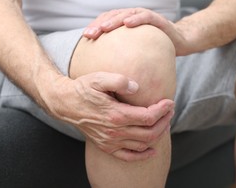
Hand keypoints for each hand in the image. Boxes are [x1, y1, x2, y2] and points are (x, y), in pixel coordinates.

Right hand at [49, 72, 174, 161]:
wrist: (65, 104)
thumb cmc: (83, 89)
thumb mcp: (98, 78)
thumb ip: (118, 81)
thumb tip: (136, 87)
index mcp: (115, 114)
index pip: (148, 117)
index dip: (162, 110)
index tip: (170, 102)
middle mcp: (114, 131)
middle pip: (149, 132)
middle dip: (165, 121)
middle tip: (170, 110)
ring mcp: (110, 141)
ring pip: (142, 144)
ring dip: (158, 134)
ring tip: (164, 122)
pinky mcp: (106, 146)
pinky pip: (128, 156)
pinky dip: (142, 155)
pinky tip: (152, 149)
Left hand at [83, 8, 188, 54]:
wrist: (182, 42)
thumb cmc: (158, 50)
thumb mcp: (140, 55)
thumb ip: (127, 59)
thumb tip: (109, 77)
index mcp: (127, 24)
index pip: (107, 22)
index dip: (96, 27)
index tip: (85, 38)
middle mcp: (134, 17)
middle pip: (113, 16)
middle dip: (100, 24)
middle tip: (89, 34)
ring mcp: (146, 16)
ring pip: (126, 14)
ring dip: (114, 20)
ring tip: (104, 28)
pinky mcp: (158, 19)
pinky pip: (146, 16)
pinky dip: (136, 19)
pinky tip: (127, 24)